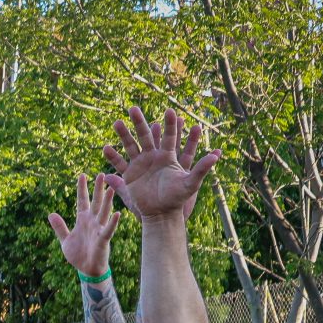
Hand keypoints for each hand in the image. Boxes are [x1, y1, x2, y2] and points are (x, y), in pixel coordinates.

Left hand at [46, 170, 118, 277]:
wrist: (87, 269)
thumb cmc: (78, 254)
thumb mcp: (65, 239)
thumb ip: (59, 227)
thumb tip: (50, 214)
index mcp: (83, 220)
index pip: (82, 200)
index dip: (82, 188)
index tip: (82, 175)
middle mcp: (92, 221)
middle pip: (96, 202)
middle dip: (97, 189)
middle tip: (101, 174)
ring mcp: (98, 229)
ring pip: (104, 212)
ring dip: (107, 201)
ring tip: (111, 188)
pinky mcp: (103, 239)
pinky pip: (108, 229)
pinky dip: (113, 222)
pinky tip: (118, 213)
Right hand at [103, 107, 217, 221]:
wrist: (162, 213)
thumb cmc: (177, 199)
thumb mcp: (191, 183)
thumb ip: (201, 169)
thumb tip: (216, 155)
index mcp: (168, 157)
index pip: (169, 137)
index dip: (169, 125)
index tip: (170, 111)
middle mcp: (153, 157)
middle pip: (145, 136)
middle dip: (139, 122)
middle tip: (133, 108)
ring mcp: (140, 165)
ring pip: (130, 146)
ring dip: (123, 134)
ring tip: (116, 122)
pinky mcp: (130, 176)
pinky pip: (120, 164)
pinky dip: (113, 157)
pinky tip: (106, 148)